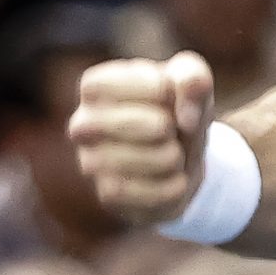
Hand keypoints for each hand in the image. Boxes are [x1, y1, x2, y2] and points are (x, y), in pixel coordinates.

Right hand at [70, 52, 216, 225]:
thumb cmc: (178, 108)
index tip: (168, 93)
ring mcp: (90, 162)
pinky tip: (174, 178)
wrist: (183, 158)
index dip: (154, 88)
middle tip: (171, 127)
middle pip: (127, 123)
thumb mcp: (191, 80)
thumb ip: (193, 78)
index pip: (112, 83)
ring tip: (174, 153)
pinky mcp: (108, 196)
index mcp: (95, 88)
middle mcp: (82, 125)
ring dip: (172, 156)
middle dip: (165, 125)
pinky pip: (148, 193)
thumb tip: (187, 118)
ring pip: (136, 161)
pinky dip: (173, 185)